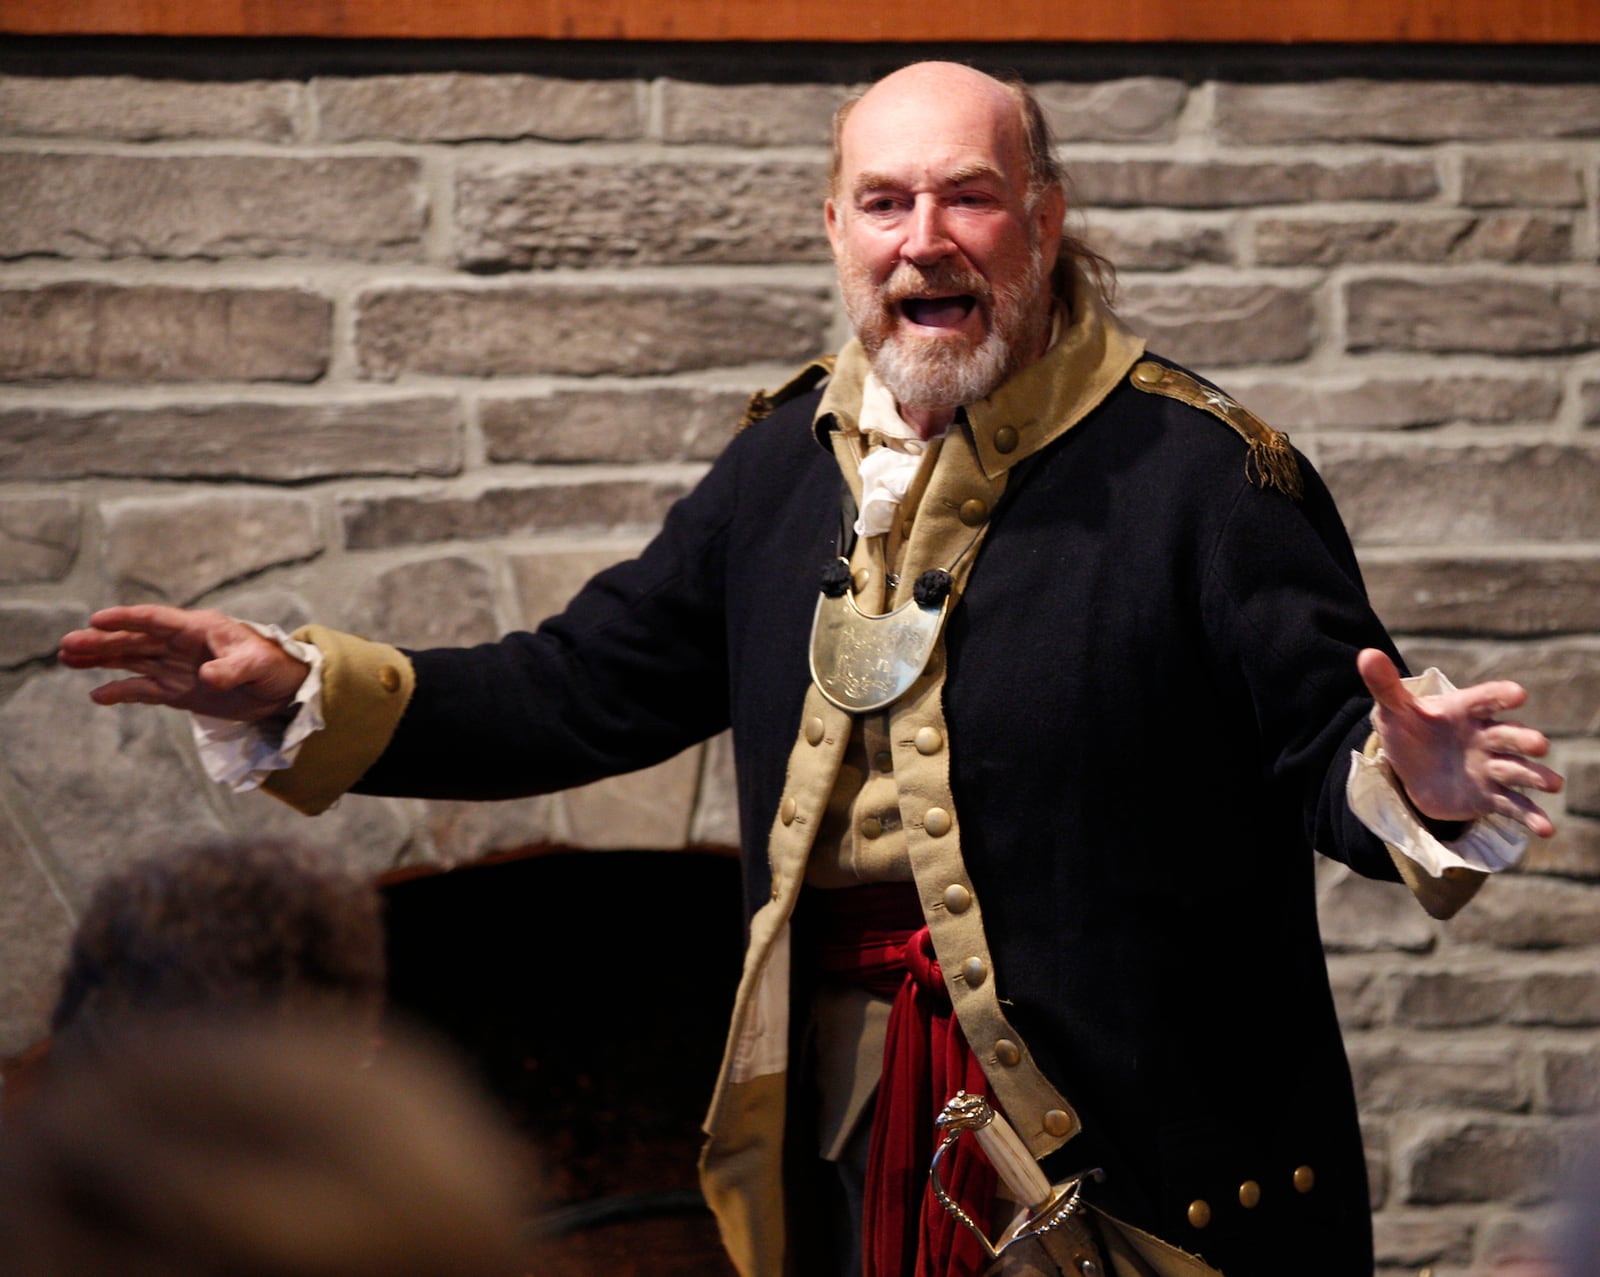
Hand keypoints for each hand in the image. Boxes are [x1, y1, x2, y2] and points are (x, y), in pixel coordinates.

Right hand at [58, 605, 309, 723]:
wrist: (284, 690)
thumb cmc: (275, 665)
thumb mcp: (258, 664)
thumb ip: (233, 668)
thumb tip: (208, 677)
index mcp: (198, 628)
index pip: (155, 619)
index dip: (127, 619)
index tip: (97, 619)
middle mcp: (181, 645)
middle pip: (135, 640)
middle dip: (101, 641)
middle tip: (67, 644)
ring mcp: (177, 667)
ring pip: (132, 660)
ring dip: (101, 659)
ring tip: (67, 657)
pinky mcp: (178, 691)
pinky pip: (144, 690)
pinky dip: (121, 692)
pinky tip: (97, 695)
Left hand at [1357, 648, 1562, 837]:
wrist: (1411, 765)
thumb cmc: (1408, 729)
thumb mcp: (1394, 709)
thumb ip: (1385, 684)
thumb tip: (1367, 655)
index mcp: (1465, 710)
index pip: (1486, 699)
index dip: (1501, 696)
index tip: (1517, 694)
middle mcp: (1486, 737)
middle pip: (1510, 735)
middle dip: (1524, 739)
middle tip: (1538, 744)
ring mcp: (1491, 767)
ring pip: (1518, 770)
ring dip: (1536, 776)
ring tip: (1553, 784)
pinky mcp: (1490, 796)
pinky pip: (1513, 805)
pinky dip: (1530, 816)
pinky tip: (1546, 829)